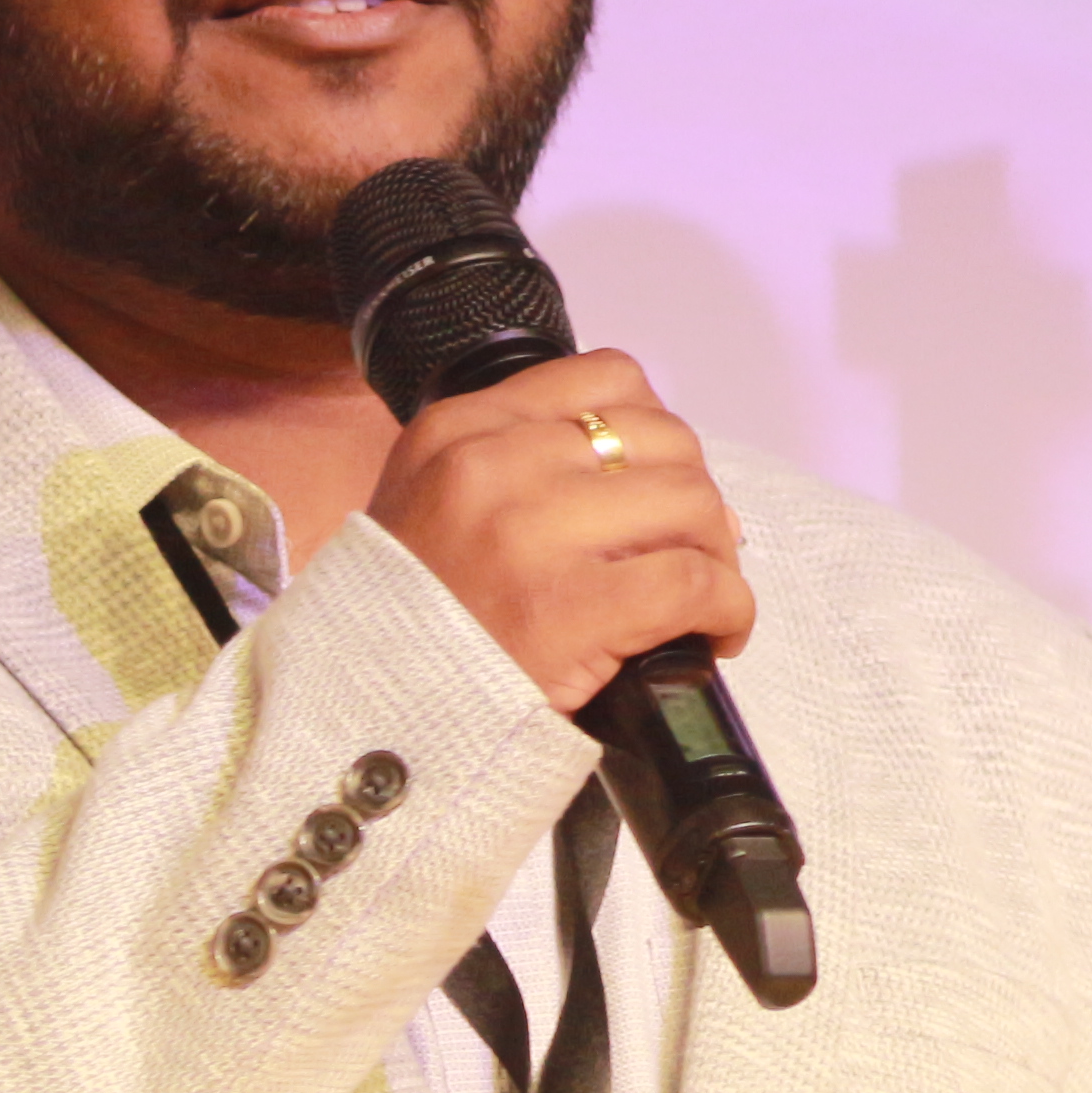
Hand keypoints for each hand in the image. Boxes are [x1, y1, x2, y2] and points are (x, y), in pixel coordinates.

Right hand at [362, 351, 754, 714]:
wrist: (364, 714)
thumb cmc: (413, 618)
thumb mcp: (432, 503)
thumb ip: (521, 468)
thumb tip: (670, 479)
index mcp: (459, 430)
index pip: (607, 378)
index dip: (655, 433)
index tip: (655, 483)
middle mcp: (493, 465)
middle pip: (662, 439)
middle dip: (693, 497)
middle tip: (688, 552)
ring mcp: (529, 535)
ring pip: (691, 502)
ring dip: (717, 553)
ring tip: (701, 598)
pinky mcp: (568, 609)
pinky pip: (695, 582)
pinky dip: (727, 608)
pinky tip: (713, 633)